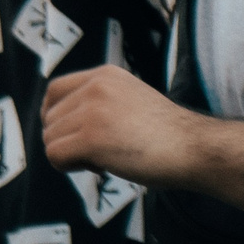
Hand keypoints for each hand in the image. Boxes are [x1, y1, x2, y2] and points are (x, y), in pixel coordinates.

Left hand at [41, 64, 200, 186]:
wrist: (195, 148)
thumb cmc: (168, 135)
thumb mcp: (130, 100)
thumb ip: (100, 102)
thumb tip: (63, 124)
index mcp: (105, 75)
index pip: (54, 90)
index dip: (52, 116)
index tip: (67, 134)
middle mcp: (95, 86)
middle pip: (49, 119)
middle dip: (66, 140)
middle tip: (98, 152)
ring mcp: (92, 111)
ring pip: (49, 139)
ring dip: (71, 156)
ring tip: (104, 159)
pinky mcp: (91, 137)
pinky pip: (55, 156)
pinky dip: (69, 168)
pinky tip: (99, 168)